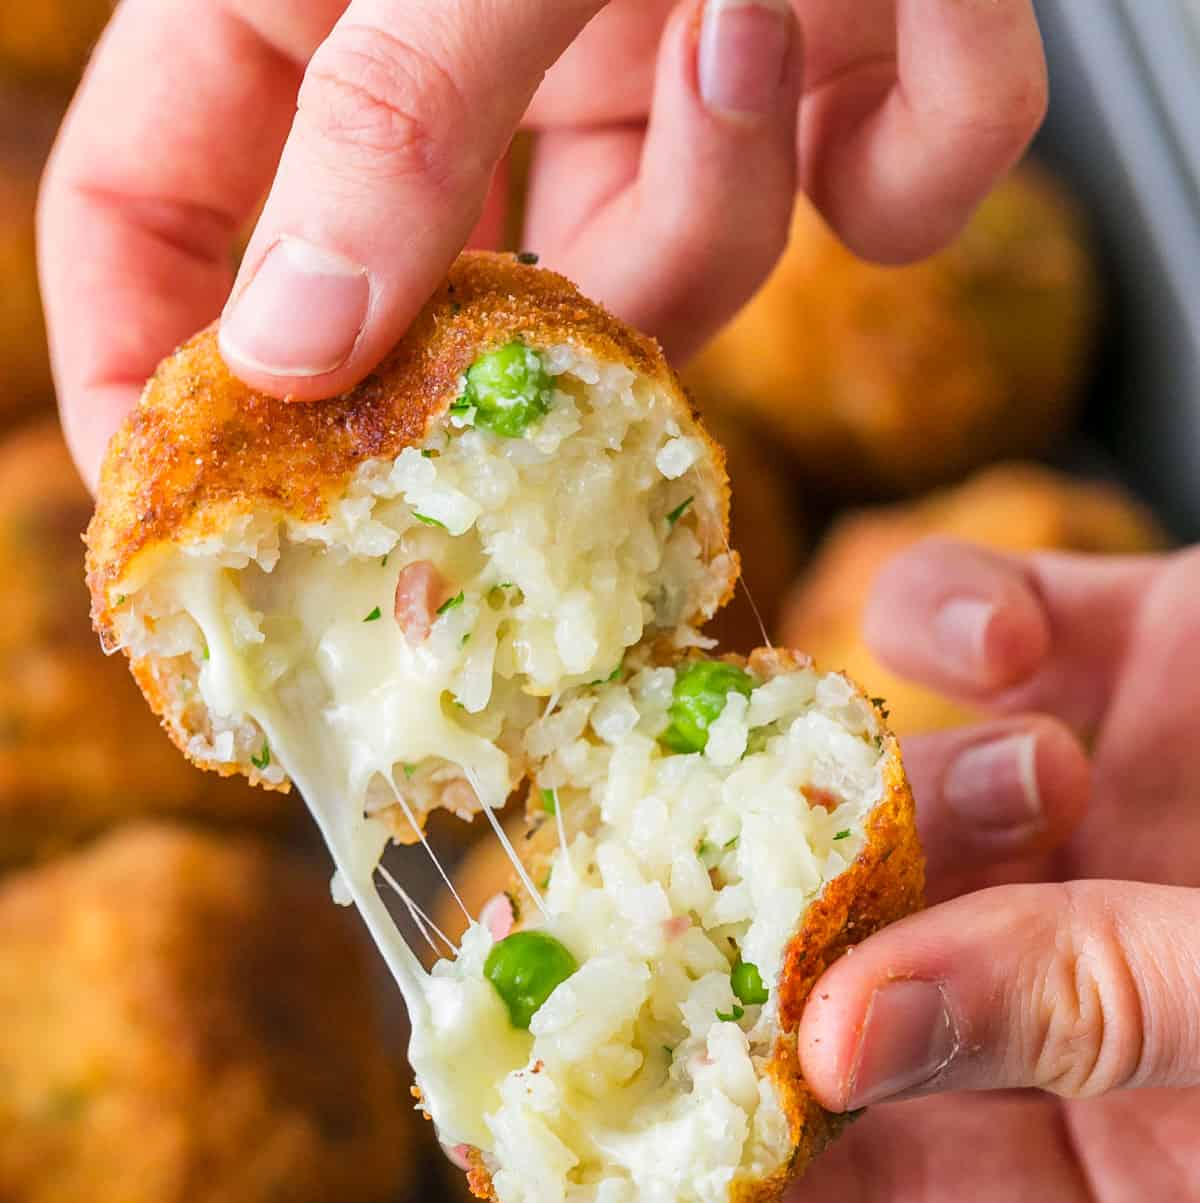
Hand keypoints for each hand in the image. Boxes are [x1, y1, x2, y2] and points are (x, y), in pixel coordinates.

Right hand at [39, 0, 1045, 487]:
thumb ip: (394, 123)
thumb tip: (288, 356)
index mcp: (320, 2)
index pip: (149, 205)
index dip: (147, 367)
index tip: (192, 510)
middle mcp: (480, 61)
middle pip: (442, 307)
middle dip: (508, 362)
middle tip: (524, 397)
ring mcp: (656, 81)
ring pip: (671, 286)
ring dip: (730, 197)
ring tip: (746, 15)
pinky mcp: (829, 88)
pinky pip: (882, 206)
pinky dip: (921, 137)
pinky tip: (905, 4)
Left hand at [715, 543, 1199, 1202]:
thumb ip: (1095, 1018)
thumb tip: (833, 1038)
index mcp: (1126, 1182)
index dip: (725, 1189)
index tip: (576, 1143)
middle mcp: (1082, 1008)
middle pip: (848, 994)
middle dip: (757, 945)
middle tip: (659, 892)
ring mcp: (1105, 832)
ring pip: (891, 813)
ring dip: (897, 784)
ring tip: (1033, 781)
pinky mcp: (1139, 667)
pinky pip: (984, 628)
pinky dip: (956, 607)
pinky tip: (1003, 630)